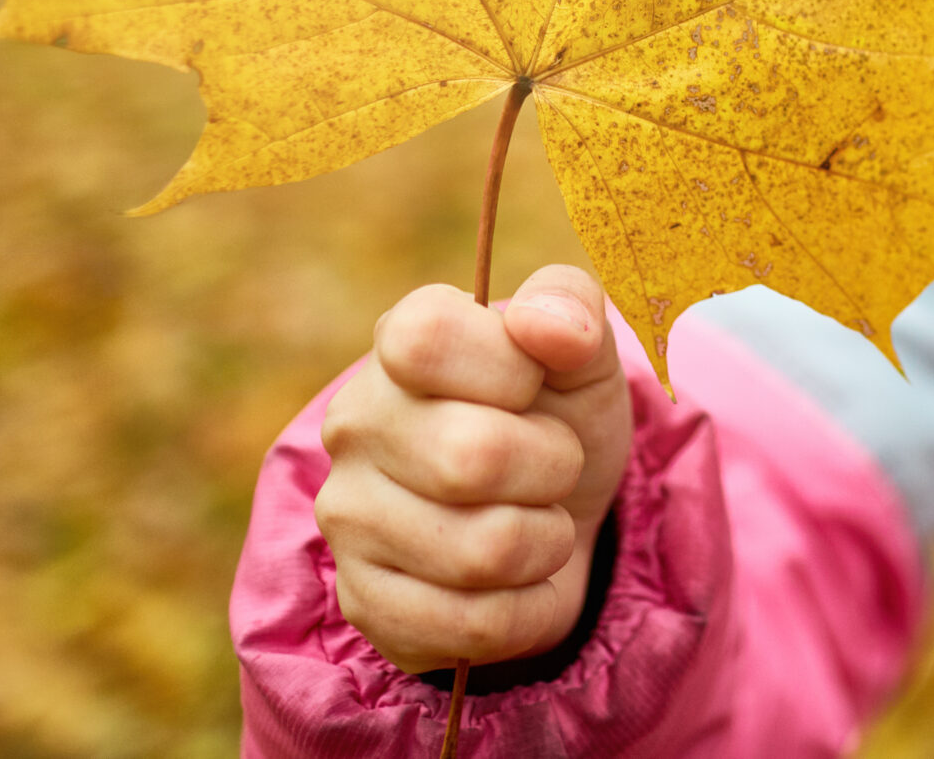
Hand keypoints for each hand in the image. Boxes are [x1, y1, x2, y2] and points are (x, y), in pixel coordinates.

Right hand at [316, 264, 635, 672]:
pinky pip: (474, 625)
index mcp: (401, 342)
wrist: (557, 511)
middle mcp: (355, 425)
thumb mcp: (584, 352)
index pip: (427, 339)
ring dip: (547, 540)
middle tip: (554, 463)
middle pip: (471, 458)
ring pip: (482, 552)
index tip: (533, 382)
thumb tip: (547, 324)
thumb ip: (572, 307)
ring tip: (538, 519)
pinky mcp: (366, 602)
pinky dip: (530, 607)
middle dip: (553, 466)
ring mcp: (349, 518)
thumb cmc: (559, 413)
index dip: (509, 367)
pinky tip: (521, 580)